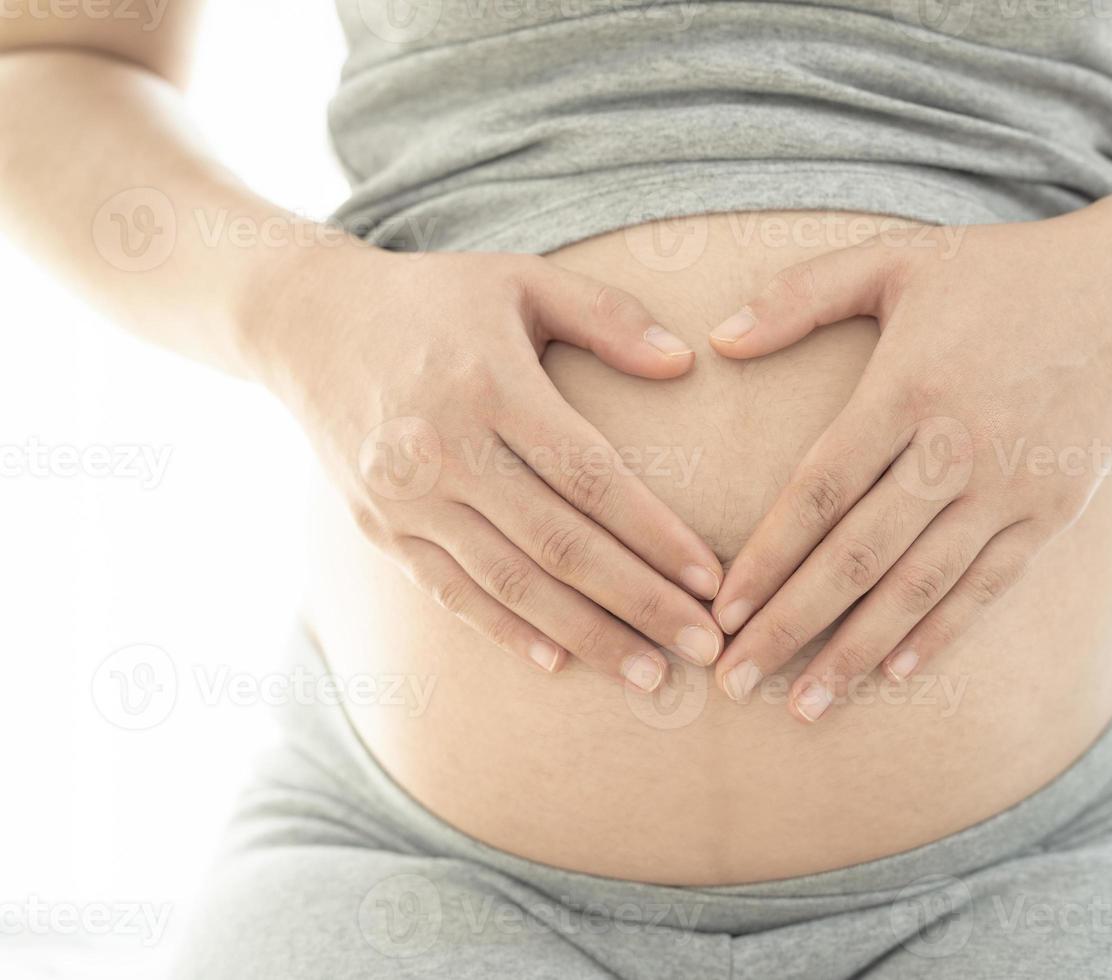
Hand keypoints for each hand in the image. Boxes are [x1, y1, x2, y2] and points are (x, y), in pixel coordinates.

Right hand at [254, 245, 724, 689]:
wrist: (309, 320)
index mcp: (490, 384)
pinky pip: (451, 592)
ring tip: (649, 675)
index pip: (589, 477)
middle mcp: (444, 448)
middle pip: (558, 543)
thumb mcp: (521, 279)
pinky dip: (505, 631)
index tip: (712, 581)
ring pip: (509, 582)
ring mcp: (406, 497)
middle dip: (639, 603)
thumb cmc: (436, 298)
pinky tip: (560, 663)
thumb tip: (685, 362)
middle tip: (703, 648)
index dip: (655, 535)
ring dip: (585, 636)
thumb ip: (606, 315)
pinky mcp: (380, 528)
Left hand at [706, 210, 1111, 720]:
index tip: (720, 609)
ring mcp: (1009, 487)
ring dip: (855, 653)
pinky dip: (940, 634)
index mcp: (907, 388)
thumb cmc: (996, 273)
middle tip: (732, 679)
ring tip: (802, 705)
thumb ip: (800, 295)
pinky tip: (893, 675)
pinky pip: (987, 587)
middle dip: (789, 626)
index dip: (767, 557)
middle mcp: (955, 448)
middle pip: (858, 557)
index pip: (819, 492)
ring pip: (919, 587)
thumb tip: (717, 339)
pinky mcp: (1052, 511)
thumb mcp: (894, 258)